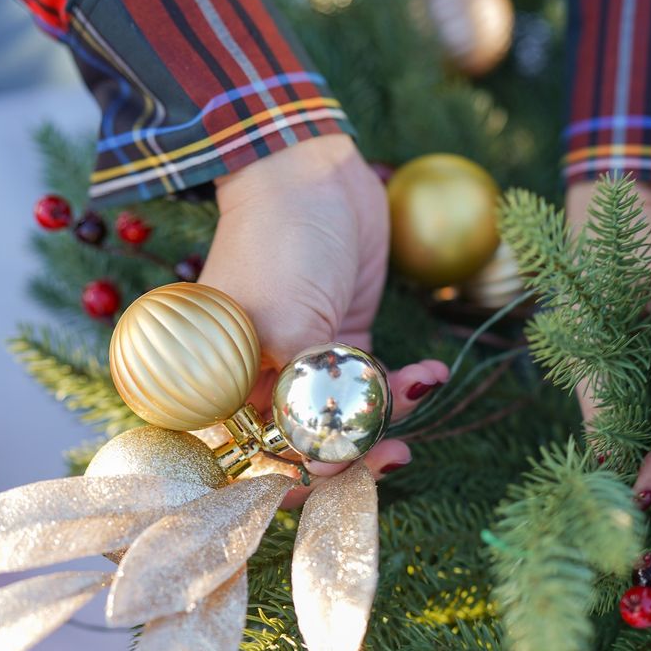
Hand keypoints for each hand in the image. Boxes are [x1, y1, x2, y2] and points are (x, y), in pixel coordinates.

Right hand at [200, 135, 447, 497]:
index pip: (248, 460)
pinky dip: (405, 386)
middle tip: (395, 453)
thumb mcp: (288, 323)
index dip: (292, 480)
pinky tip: (430, 373)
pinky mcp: (345, 341)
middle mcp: (258, 383)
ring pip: (348, 420)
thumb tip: (325, 460)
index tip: (337, 472)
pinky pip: (374, 385)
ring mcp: (306, 364)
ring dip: (388, 417)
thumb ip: (306, 393)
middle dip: (354, 456)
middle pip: (304, 448)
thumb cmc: (280, 241)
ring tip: (420, 389)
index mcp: (220, 386)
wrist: (314, 170)